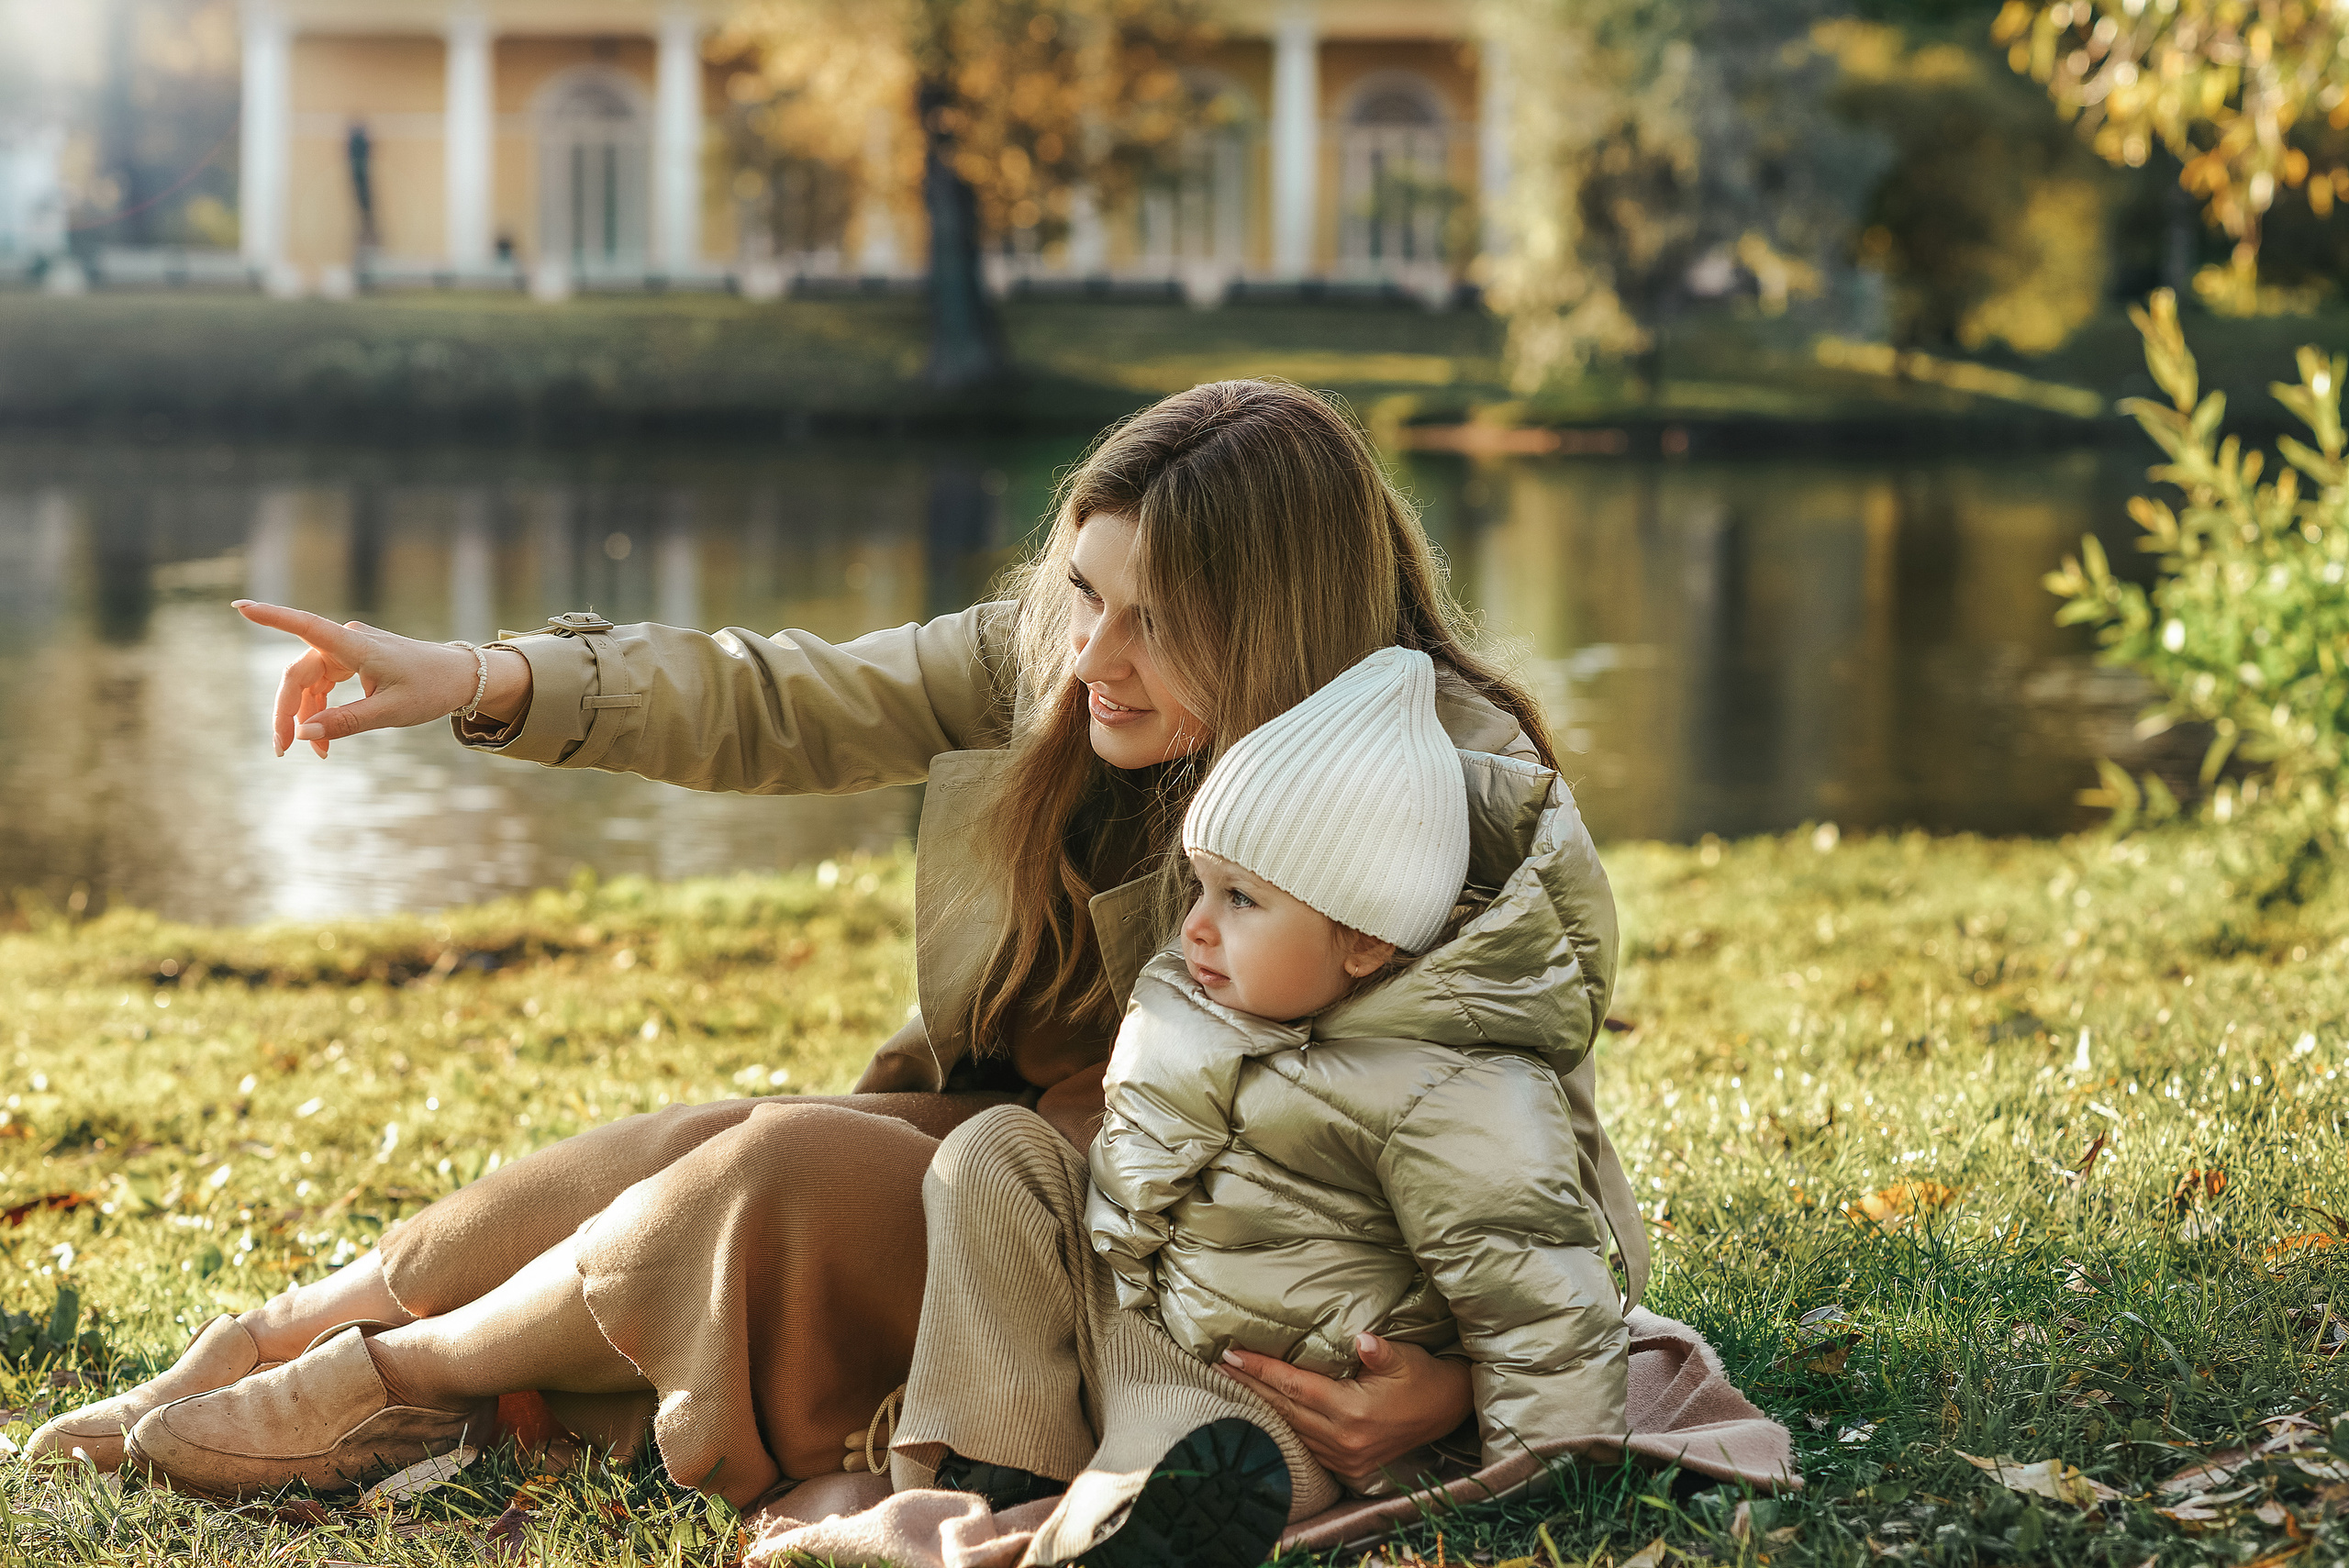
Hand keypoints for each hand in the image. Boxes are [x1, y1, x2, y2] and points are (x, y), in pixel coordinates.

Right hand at [233, 600, 532, 756]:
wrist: (461, 677)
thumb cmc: (431, 689)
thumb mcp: (391, 712)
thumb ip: (347, 722)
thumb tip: (304, 732)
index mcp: (356, 645)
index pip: (305, 626)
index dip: (271, 617)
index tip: (241, 606)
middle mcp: (347, 642)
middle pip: (299, 674)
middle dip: (287, 712)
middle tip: (282, 750)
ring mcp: (349, 650)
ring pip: (310, 683)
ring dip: (307, 716)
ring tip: (316, 753)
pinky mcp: (353, 660)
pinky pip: (325, 686)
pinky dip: (322, 711)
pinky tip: (324, 740)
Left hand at [1217, 1333, 1471, 1487]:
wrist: (1448, 1411)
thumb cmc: (1423, 1377)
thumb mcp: (1404, 1357)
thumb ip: (1379, 1351)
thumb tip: (1362, 1338)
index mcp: (1353, 1412)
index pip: (1293, 1387)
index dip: (1260, 1369)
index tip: (1230, 1354)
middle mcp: (1344, 1439)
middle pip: (1283, 1409)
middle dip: (1249, 1386)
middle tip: (1217, 1367)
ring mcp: (1345, 1457)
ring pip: (1290, 1429)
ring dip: (1261, 1405)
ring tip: (1234, 1383)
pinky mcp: (1348, 1465)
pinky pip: (1305, 1444)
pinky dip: (1282, 1425)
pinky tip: (1265, 1411)